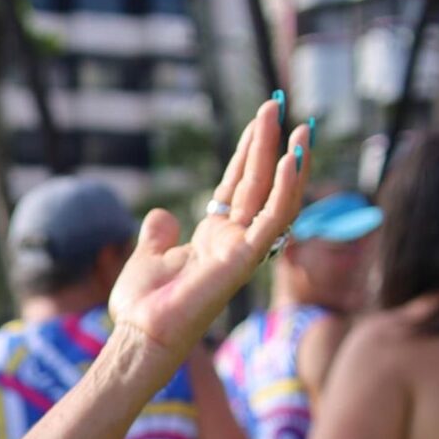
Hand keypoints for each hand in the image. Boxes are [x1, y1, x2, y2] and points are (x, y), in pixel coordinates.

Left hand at [111, 97, 309, 360]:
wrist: (140, 333)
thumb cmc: (143, 306)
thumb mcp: (147, 258)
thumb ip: (158, 235)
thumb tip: (160, 214)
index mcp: (213, 238)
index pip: (238, 186)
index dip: (249, 152)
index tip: (260, 120)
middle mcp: (233, 241)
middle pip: (258, 183)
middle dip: (268, 144)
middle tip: (276, 105)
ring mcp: (243, 250)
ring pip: (274, 197)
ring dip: (288, 161)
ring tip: (298, 126)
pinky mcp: (245, 259)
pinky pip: (273, 219)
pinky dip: (285, 189)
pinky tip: (291, 159)